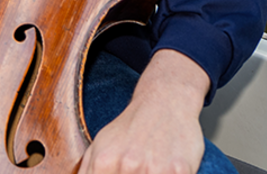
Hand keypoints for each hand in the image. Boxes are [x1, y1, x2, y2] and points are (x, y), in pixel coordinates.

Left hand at [77, 50, 209, 173]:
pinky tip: (167, 169)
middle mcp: (127, 166)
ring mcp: (154, 169)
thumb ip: (87, 172)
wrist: (164, 101)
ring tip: (150, 168)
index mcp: (104, 162)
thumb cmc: (130, 127)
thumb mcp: (99, 147)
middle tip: (136, 168)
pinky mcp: (179, 171)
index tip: (118, 173)